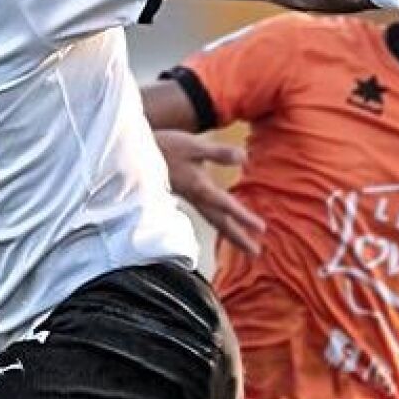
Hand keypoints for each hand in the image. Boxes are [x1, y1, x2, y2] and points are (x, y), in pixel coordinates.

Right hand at [154, 130, 264, 254]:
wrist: (137, 154)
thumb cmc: (166, 148)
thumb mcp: (194, 146)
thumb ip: (219, 153)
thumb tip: (244, 158)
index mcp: (200, 188)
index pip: (227, 206)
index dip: (244, 217)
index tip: (261, 230)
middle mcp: (196, 198)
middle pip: (220, 222)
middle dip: (238, 237)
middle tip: (255, 253)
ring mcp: (190, 199)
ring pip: (213, 221)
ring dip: (229, 234)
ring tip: (244, 245)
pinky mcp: (186, 195)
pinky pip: (207, 215)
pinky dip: (219, 224)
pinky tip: (223, 224)